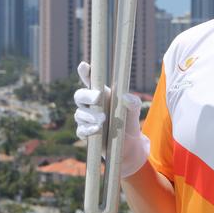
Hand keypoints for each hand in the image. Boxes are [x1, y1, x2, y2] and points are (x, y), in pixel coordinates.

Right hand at [73, 61, 148, 177]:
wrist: (129, 146)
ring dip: (90, 115)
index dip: (85, 72)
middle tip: (98, 97)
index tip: (84, 66)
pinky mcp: (85, 133)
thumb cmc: (129, 123)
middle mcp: (91, 105)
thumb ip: (133, 102)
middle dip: (87, 95)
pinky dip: (87, 129)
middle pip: (79, 95)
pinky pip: (80, 130)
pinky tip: (96, 130)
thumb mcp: (134, 111)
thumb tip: (125, 97)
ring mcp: (86, 119)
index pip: (90, 81)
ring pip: (79, 113)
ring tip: (103, 120)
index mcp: (101, 94)